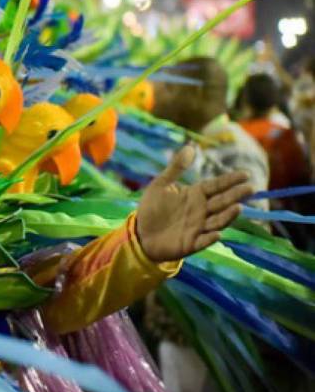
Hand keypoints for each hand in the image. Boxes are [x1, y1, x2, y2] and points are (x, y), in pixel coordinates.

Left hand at [136, 146, 254, 261]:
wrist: (140, 233)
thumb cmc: (152, 208)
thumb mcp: (161, 185)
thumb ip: (176, 168)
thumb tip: (190, 147)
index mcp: (195, 195)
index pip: (216, 186)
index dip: (230, 180)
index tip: (246, 174)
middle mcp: (201, 211)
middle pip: (222, 201)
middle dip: (236, 195)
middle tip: (251, 188)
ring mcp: (198, 228)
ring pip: (217, 221)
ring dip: (228, 216)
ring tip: (238, 207)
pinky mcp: (191, 243)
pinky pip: (203, 241)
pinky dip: (210, 238)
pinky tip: (217, 234)